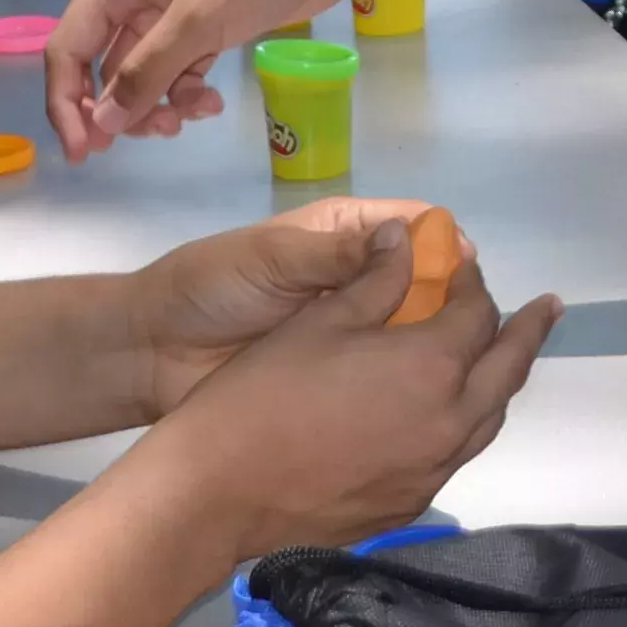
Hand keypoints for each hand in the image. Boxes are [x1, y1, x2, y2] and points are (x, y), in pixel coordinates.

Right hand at [48, 0, 361, 153]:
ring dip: (159, 103)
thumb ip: (147, 72)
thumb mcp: (197, 19)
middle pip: (104, 67)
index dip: (66, 102)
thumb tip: (103, 124)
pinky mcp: (208, 24)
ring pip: (144, 74)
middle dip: (122, 108)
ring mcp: (173, 11)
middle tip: (157, 134)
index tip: (84, 152)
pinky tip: (211, 102)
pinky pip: (179, 69)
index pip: (68, 49)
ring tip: (190, 117)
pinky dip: (188, 90)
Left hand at [120, 202, 450, 406]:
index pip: (413, 228)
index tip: (470, 276)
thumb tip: (409, 236)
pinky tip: (425, 398)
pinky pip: (381, 370)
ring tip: (459, 367)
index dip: (446, 245)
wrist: (153, 353)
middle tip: (473, 330)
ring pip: (408, 328)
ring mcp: (346, 329)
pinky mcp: (335, 373)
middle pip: (422, 280)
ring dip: (432, 341)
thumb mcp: (272, 259)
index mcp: (342, 236)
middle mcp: (354, 278)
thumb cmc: (210, 289)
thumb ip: (336, 253)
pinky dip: (405, 378)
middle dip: (450, 298)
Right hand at [134, 211, 555, 556]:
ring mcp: (431, 472)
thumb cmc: (264, 392)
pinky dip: (462, 424)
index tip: (461, 266)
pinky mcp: (407, 506)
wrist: (216, 493)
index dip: (470, 283)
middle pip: (506, 371)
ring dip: (497, 383)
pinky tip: (441, 413)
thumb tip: (405, 237)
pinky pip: (453, 456)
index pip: (476, 314)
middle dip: (526, 333)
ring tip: (501, 359)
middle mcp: (448, 423)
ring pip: (486, 421)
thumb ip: (376, 278)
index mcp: (433, 367)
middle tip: (546, 309)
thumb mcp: (321, 320)